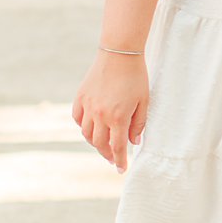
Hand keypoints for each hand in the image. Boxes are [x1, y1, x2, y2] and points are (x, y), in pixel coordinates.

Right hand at [73, 52, 149, 171]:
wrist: (119, 53)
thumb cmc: (136, 77)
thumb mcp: (144, 102)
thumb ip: (139, 124)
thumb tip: (133, 143)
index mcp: (118, 117)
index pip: (117, 147)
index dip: (120, 161)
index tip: (122, 170)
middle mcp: (100, 115)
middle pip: (99, 144)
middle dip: (107, 154)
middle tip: (113, 159)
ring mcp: (88, 106)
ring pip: (86, 133)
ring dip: (95, 142)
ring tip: (103, 143)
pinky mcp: (80, 97)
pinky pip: (77, 118)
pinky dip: (83, 126)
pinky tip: (91, 127)